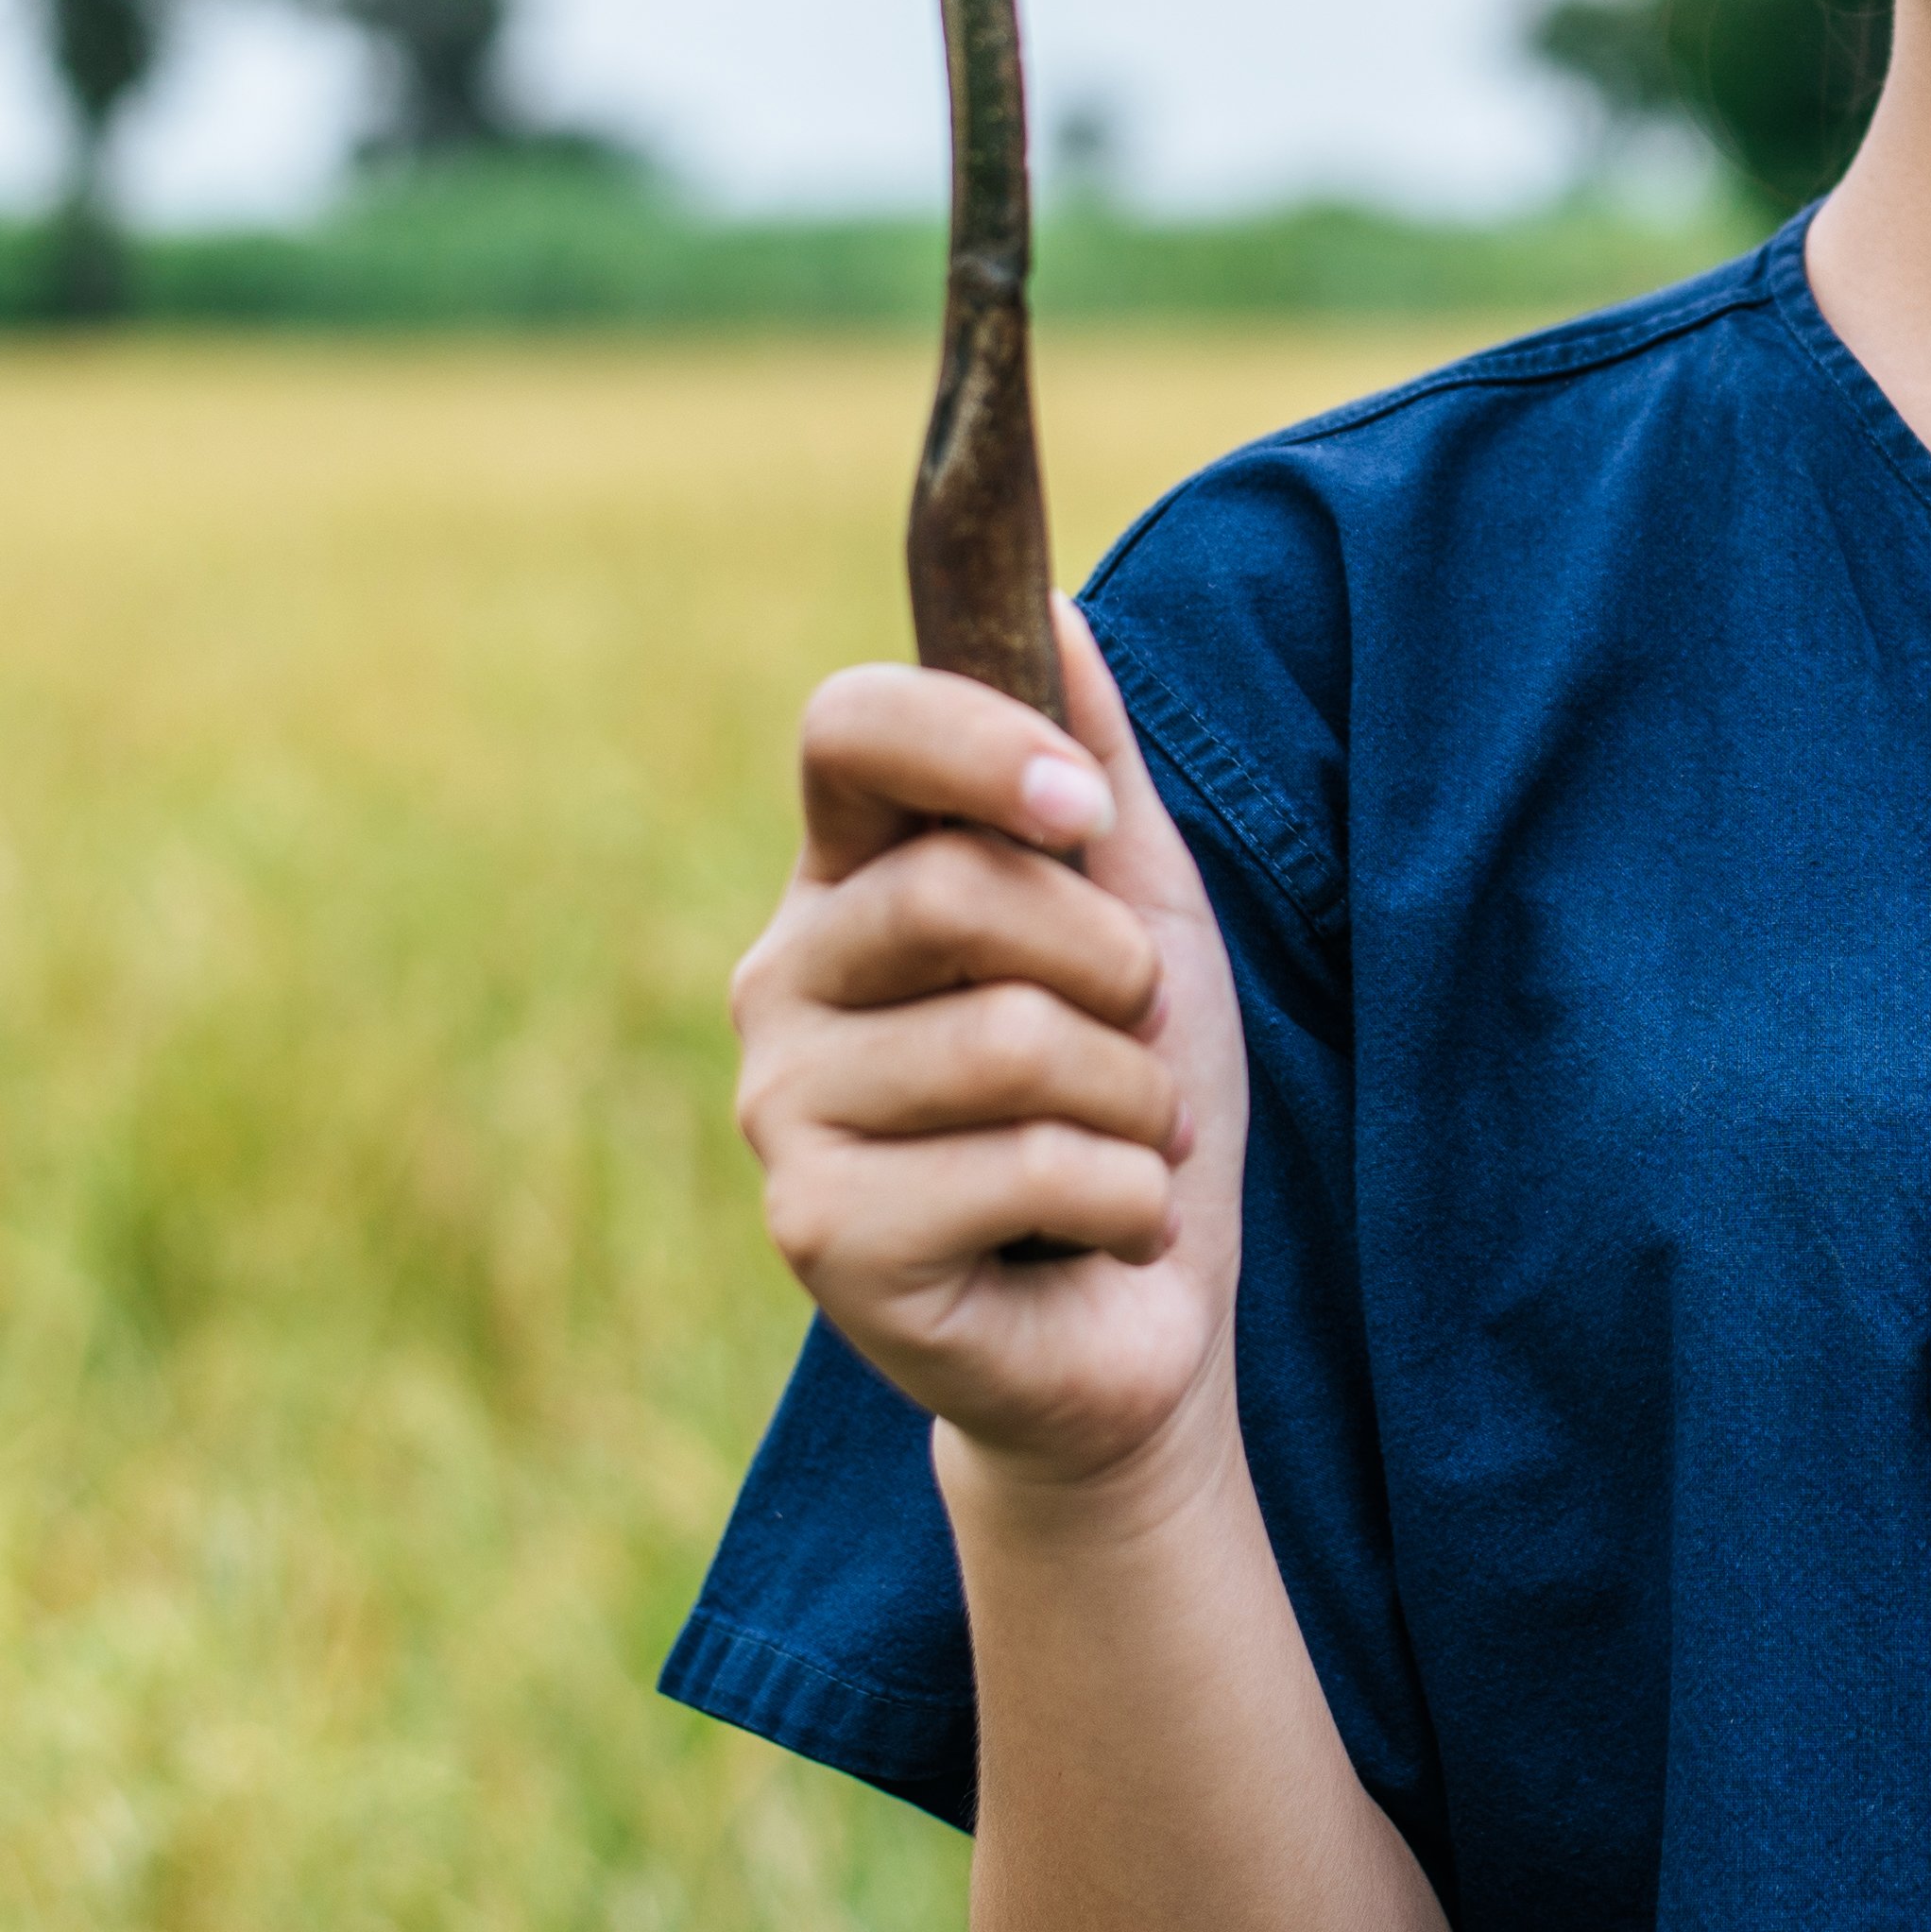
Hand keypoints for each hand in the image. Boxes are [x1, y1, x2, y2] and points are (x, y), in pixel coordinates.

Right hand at [727, 602, 1253, 1497]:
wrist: (1142, 1326)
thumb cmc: (1137, 1102)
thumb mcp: (1147, 910)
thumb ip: (1095, 765)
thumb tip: (1054, 605)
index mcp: (848, 880)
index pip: (847, 727)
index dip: (972, 741)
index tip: (1082, 807)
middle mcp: (782, 982)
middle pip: (952, 887)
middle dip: (1111, 966)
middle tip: (1139, 1036)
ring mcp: (784, 1114)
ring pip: (1007, 1038)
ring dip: (1135, 1098)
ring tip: (1127, 1144)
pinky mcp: (822, 1237)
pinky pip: (1023, 1164)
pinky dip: (1123, 1199)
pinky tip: (1101, 1236)